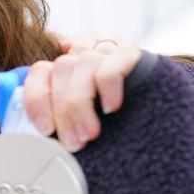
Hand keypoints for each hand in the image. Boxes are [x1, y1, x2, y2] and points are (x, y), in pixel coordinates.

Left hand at [23, 33, 141, 152]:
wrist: (159, 125)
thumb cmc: (113, 127)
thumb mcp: (81, 122)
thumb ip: (58, 118)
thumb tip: (33, 135)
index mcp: (66, 67)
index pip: (40, 71)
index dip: (37, 99)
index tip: (45, 130)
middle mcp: (84, 52)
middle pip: (60, 68)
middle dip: (62, 109)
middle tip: (72, 143)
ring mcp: (107, 50)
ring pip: (82, 64)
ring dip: (80, 102)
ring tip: (90, 134)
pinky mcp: (131, 54)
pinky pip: (111, 64)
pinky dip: (107, 87)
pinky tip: (111, 109)